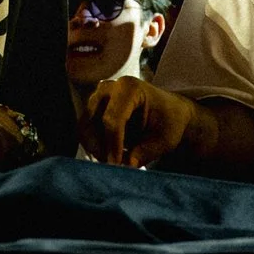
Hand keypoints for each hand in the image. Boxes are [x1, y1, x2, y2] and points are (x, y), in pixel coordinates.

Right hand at [81, 76, 204, 167]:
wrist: (169, 112)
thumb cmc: (168, 123)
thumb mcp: (164, 140)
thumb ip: (145, 153)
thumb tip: (126, 166)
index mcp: (130, 88)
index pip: (113, 119)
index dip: (112, 145)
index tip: (116, 165)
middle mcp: (110, 87)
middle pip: (92, 121)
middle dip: (100, 146)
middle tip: (114, 165)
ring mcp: (98, 95)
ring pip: (84, 126)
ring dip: (95, 147)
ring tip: (115, 159)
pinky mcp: (93, 107)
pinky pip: (85, 129)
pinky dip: (93, 144)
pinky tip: (110, 153)